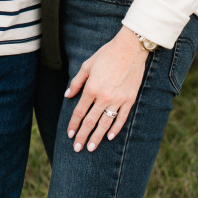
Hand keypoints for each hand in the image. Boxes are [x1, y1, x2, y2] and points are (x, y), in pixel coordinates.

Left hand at [64, 26, 147, 151]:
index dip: (74, 124)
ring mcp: (118, 100)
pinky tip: (110, 137)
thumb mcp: (87, 65)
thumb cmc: (107, 54)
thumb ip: (77, 82)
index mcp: (91, 88)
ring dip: (97, 137)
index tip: (70, 134)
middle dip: (83, 136)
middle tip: (77, 149)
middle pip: (90, 121)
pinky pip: (121, 118)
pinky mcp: (129, 99)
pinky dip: (116, 128)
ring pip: (105, 123)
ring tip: (91, 147)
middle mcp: (104, 97)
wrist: (129, 49)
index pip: (79, 111)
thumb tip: (68, 95)